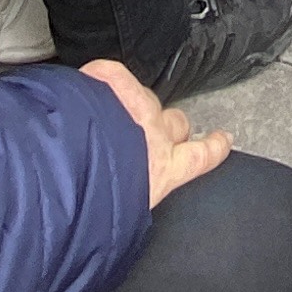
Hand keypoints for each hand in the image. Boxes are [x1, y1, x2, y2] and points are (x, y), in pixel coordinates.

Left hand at [83, 57, 233, 206]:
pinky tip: (93, 82)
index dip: (214, 147)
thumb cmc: (91, 201)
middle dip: (169, 126)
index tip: (223, 139)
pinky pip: (115, 75)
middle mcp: (155, 136)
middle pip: (176, 123)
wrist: (67, 170)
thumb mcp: (121, 217)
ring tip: (110, 114)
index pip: (199, 157)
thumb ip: (131, 201)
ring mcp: (135, 106)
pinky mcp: (113, 84)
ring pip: (147, 98)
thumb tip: (122, 207)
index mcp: (162, 170)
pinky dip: (106, 79)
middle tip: (151, 134)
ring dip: (135, 105)